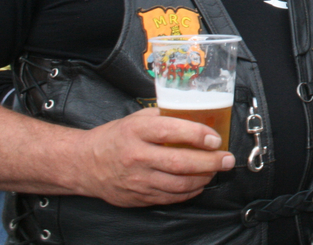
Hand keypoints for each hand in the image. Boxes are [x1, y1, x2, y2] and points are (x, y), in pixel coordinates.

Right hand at [75, 108, 234, 206]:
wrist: (84, 164)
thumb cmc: (114, 137)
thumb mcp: (136, 118)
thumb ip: (164, 116)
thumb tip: (196, 115)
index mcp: (137, 131)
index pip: (171, 131)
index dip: (197, 135)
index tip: (215, 138)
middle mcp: (137, 156)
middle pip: (180, 162)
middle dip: (210, 162)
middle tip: (227, 160)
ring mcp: (138, 180)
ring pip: (178, 184)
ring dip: (203, 178)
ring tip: (215, 171)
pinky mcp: (138, 197)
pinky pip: (170, 198)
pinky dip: (189, 192)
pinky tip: (199, 184)